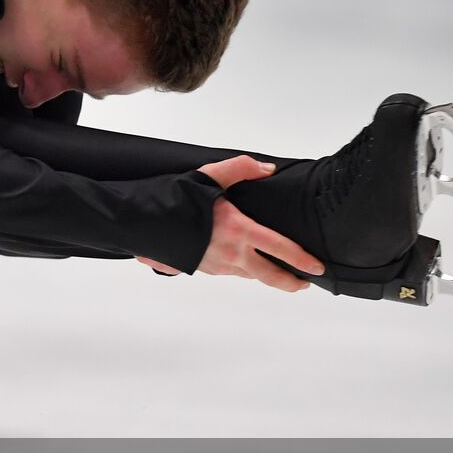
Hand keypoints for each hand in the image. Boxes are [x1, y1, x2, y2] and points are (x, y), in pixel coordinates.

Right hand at [134, 155, 324, 292]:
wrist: (136, 221)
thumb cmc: (170, 199)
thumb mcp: (207, 176)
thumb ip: (241, 169)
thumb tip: (268, 169)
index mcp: (238, 232)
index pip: (280, 249)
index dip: (302, 260)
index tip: (317, 268)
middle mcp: (230, 254)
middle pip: (268, 276)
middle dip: (289, 282)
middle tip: (303, 283)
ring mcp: (214, 265)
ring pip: (247, 274)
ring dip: (262, 274)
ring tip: (274, 271)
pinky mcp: (199, 268)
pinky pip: (227, 271)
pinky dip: (239, 268)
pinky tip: (238, 261)